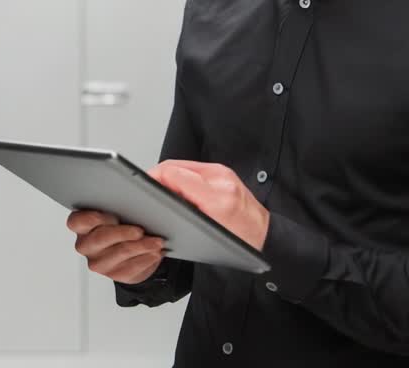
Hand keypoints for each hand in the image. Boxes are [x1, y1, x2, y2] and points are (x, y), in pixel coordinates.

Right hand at [66, 210, 166, 284]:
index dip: (92, 218)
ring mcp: (99, 262)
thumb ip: (119, 202)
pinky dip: (147, 258)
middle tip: (140, 230)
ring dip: (142, 246)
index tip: (111, 215)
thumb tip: (143, 192)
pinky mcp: (115, 275)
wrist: (129, 250)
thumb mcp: (117, 210)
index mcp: (82, 226)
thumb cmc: (120, 224)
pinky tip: (155, 252)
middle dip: (123, 233)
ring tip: (157, 241)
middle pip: (100, 238)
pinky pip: (132, 267)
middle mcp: (86, 245)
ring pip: (120, 253)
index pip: (76, 222)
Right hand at [148, 160, 270, 250]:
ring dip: (169, 176)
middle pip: (175, 166)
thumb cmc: (242, 242)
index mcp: (216, 194)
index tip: (142, 186)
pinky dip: (182, 177)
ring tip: (161, 191)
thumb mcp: (206, 234)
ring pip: (183, 166)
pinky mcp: (223, 174)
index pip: (173, 173)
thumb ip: (183, 211)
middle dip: (158, 177)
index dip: (153, 178)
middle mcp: (220, 178)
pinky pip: (194, 170)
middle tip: (146, 190)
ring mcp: (222, 173)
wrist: (265, 238)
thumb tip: (162, 195)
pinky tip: (179, 190)